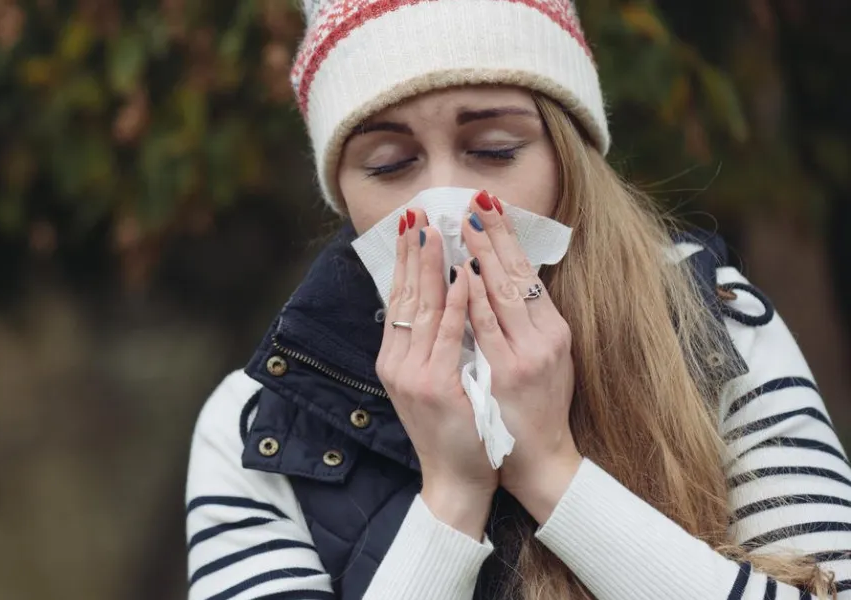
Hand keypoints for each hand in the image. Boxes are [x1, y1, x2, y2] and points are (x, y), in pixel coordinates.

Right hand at [376, 208, 496, 538]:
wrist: (455, 480)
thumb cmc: (453, 430)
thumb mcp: (431, 382)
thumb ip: (428, 345)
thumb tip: (431, 303)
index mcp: (395, 359)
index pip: (398, 299)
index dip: (403, 260)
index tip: (410, 224)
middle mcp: (397, 363)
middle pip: (404, 295)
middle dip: (412, 251)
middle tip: (417, 212)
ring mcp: (413, 374)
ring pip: (422, 308)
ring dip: (430, 266)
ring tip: (436, 229)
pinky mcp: (434, 386)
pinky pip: (447, 334)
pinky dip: (454, 302)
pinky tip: (461, 274)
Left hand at [459, 191, 580, 522]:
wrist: (539, 462)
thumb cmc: (533, 410)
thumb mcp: (538, 360)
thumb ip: (522, 324)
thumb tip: (498, 282)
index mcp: (552, 331)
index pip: (527, 273)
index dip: (508, 237)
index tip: (490, 205)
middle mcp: (546, 337)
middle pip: (518, 274)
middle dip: (496, 233)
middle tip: (477, 197)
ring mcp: (528, 354)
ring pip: (504, 293)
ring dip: (484, 255)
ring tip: (467, 221)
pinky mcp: (510, 373)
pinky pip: (488, 327)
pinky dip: (476, 298)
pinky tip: (465, 274)